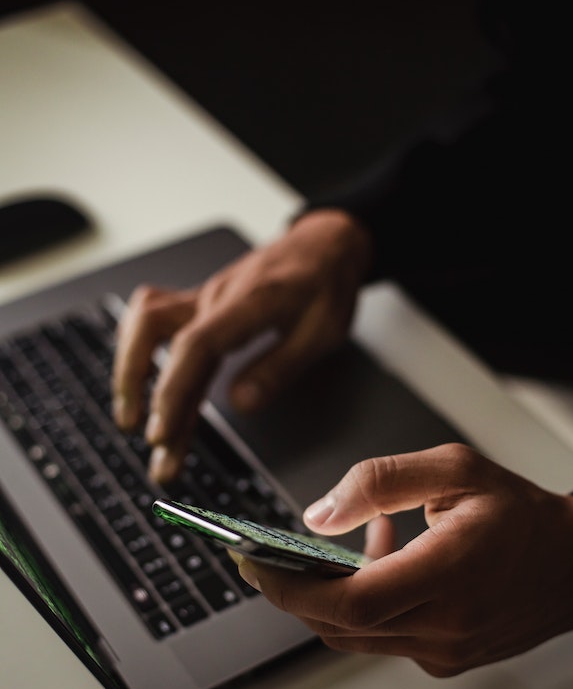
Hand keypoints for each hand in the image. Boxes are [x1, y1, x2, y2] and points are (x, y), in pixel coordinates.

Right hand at [111, 209, 371, 481]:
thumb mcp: (322, 332)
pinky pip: (152, 318)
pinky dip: (136, 350)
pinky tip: (138, 381)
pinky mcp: (197, 304)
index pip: (195, 347)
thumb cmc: (326, 284)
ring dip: (129, 369)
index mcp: (248, 302)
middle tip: (151, 444)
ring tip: (130, 417)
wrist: (323, 245)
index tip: (163, 432)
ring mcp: (201, 298)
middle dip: (141, 392)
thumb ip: (280, 368)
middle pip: (157, 336)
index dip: (173, 391)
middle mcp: (215, 296)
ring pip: (144, 323)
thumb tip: (240, 404)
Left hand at [233, 444, 572, 675]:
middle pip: (342, 626)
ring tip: (349, 548)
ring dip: (333, 597)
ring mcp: (446, 650)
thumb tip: (318, 516)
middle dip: (295, 594)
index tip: (257, 566)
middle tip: (270, 559)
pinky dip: (365, 608)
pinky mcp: (446, 659)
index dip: (293, 590)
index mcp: (450, 573)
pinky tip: (384, 567)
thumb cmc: (521, 514)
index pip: (352, 602)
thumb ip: (380, 482)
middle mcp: (446, 624)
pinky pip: (383, 640)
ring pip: (357, 637)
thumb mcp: (453, 469)